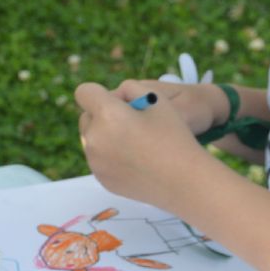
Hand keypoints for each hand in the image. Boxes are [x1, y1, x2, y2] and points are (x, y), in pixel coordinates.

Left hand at [75, 81, 206, 202]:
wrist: (184, 182)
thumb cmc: (173, 136)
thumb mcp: (157, 99)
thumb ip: (129, 88)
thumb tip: (113, 96)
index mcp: (107, 115)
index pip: (85, 92)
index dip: (100, 93)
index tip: (118, 103)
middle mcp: (94, 138)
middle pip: (86, 117)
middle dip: (102, 115)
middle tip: (131, 123)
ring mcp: (96, 162)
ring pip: (91, 139)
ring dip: (105, 136)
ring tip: (136, 142)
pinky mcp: (102, 179)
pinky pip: (99, 159)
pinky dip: (110, 156)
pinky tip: (136, 159)